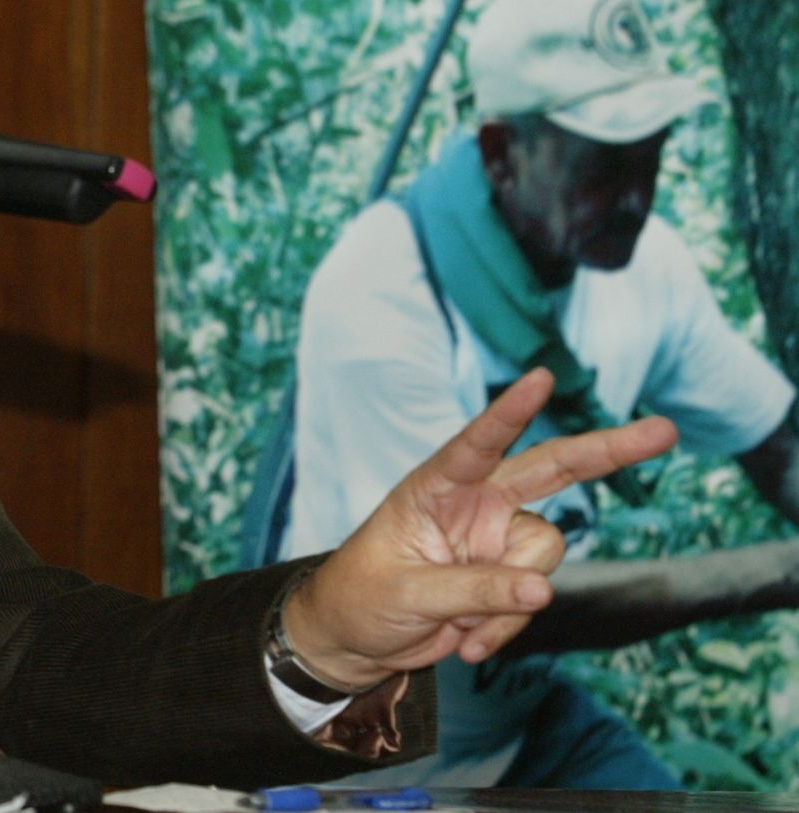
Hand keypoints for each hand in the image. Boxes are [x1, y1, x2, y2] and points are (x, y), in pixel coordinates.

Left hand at [281, 367, 677, 690]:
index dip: (509, 414)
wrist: (356, 638)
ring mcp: (496, 538)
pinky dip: (504, 627)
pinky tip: (465, 641)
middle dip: (608, 450)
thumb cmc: (362, 598)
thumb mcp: (407, 594)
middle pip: (551, 469)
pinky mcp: (508, 575)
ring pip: (544, 555)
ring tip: (457, 626)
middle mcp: (475, 503)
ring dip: (509, 601)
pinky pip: (534, 596)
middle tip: (664, 431)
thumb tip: (542, 589)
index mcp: (435, 487)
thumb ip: (473, 590)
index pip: (476, 445)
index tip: (540, 378)